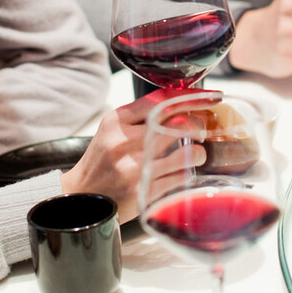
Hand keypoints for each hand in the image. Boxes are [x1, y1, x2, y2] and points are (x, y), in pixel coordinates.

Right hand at [60, 90, 211, 220]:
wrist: (81, 196)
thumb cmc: (102, 160)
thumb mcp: (112, 130)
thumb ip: (141, 116)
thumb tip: (183, 103)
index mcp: (117, 121)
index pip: (161, 100)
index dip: (191, 96)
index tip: (210, 97)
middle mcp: (124, 143)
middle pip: (178, 124)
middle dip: (198, 124)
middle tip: (201, 128)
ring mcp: (134, 169)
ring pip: (186, 153)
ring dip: (198, 152)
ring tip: (195, 153)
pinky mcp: (143, 192)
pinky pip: (181, 178)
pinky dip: (186, 173)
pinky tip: (181, 172)